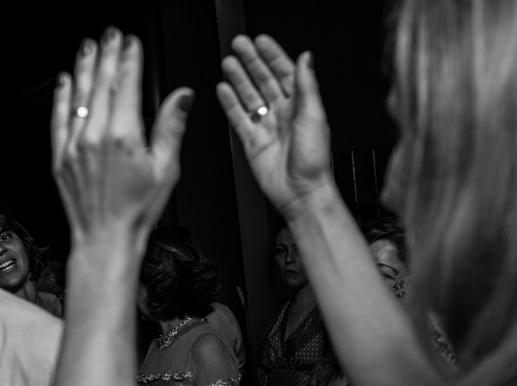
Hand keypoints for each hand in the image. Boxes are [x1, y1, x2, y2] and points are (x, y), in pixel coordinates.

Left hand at [51, 27, 192, 245]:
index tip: (131, 42)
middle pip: (101, 84)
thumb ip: (171, 127)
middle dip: (107, 55)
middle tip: (110, 34)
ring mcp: (74, 146)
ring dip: (84, 68)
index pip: (126, 85)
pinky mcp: (60, 158)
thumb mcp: (165, 169)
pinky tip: (64, 82)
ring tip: (89, 47)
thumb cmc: (136, 211)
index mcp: (123, 136)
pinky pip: (58, 119)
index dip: (129, 59)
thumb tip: (182, 97)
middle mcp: (95, 137)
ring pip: (78, 96)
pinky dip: (61, 97)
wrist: (105, 239)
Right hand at [216, 35, 333, 220]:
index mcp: (301, 105)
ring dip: (239, 79)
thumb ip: (307, 86)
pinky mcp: (252, 141)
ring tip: (227, 63)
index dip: (272, 56)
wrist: (300, 192)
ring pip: (249, 96)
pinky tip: (223, 90)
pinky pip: (238, 118)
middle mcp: (283, 113)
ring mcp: (266, 126)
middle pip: (264, 80)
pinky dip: (230, 103)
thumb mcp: (314, 116)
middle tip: (238, 46)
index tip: (260, 42)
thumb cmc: (313, 161)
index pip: (285, 72)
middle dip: (251, 62)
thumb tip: (306, 59)